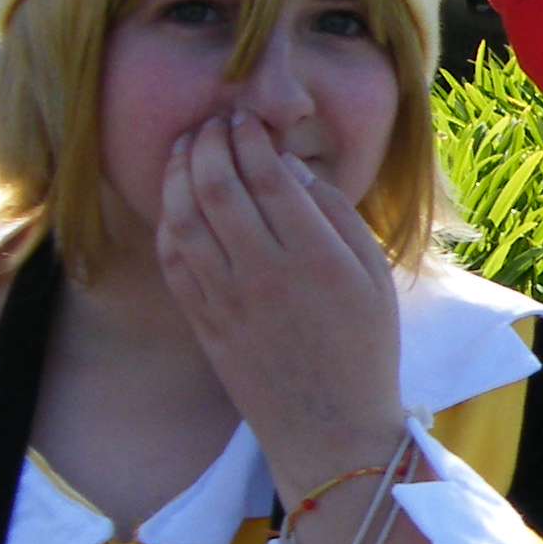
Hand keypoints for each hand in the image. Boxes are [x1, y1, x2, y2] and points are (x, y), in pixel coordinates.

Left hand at [158, 110, 406, 498]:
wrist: (328, 425)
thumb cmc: (363, 347)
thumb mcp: (374, 276)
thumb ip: (337, 217)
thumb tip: (291, 170)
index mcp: (315, 257)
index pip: (270, 177)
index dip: (251, 139)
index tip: (247, 118)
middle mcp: (264, 272)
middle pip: (219, 188)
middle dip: (210, 144)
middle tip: (212, 122)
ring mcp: (227, 298)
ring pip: (186, 218)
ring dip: (180, 174)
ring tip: (187, 147)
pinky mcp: (203, 321)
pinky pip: (173, 260)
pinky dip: (168, 221)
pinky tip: (175, 200)